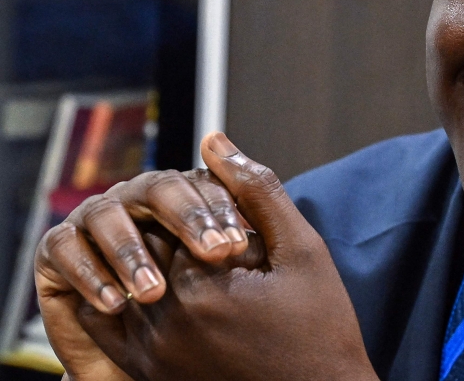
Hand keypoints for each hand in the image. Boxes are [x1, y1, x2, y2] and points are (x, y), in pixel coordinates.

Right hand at [35, 141, 252, 379]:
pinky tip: (114, 305)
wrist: (171, 361)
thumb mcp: (241, 264)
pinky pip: (65, 250)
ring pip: (109, 217)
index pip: (199, 185)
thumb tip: (237, 150)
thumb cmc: (214, 312)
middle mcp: (140, 201)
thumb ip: (252, 205)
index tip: (238, 245)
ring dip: (133, 252)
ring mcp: (98, 222)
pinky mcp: (61, 251)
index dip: (217, 210)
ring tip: (155, 293)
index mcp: (183, 197)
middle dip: (184, 221)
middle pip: (156, 191)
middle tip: (212, 256)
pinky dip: (88, 273)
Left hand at [79, 134, 378, 380]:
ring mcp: (153, 353)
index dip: (202, 210)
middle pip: (147, 248)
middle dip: (177, 237)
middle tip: (220, 251)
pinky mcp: (149, 376)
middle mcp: (166, 320)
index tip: (235, 228)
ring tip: (201, 274)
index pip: (173, 217)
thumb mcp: (302, 250)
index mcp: (204, 283)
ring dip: (154, 268)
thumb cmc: (320, 325)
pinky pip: (111, 329)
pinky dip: (127, 302)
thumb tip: (214, 140)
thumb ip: (256, 191)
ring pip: (127, 283)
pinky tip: (166, 296)